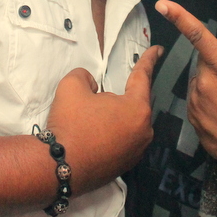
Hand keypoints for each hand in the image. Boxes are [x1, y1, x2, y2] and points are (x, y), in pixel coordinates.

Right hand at [46, 45, 161, 194]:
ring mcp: (137, 150)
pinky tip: (92, 137)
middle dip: (118, 98)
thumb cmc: (70, 124)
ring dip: (114, 117)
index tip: (158, 49)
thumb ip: (86, 76)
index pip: (143, 76)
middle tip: (94, 101)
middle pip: (134, 103)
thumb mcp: (72, 85)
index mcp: (137, 108)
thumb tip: (92, 85)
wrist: (59, 167)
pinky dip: (111, 135)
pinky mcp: (126, 165)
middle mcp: (144, 130)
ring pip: (128, 123)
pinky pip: (123, 141)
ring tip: (90, 122)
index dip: (149, 59)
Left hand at [155, 0, 216, 188]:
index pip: (199, 36)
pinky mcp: (193, 121)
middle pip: (203, 63)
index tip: (162, 4)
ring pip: (199, 84)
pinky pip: (196, 105)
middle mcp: (205, 83)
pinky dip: (207, 106)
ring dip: (211, 87)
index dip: (180, 17)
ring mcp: (196, 104)